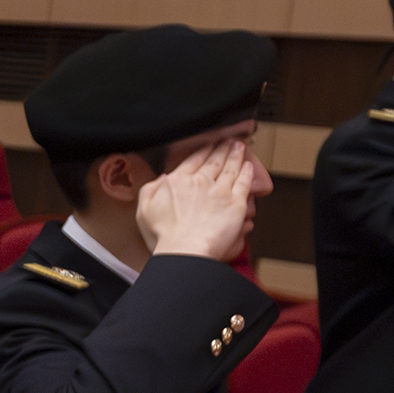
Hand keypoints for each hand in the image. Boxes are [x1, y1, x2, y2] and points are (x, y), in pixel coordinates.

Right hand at [137, 139, 255, 263]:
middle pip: (215, 160)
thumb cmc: (164, 236)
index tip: (209, 144)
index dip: (204, 150)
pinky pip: (244, 183)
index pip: (194, 159)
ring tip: (240, 147)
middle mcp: (201, 181)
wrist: (185, 251)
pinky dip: (247, 172)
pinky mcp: (235, 203)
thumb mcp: (145, 209)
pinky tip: (249, 166)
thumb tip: (163, 178)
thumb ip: (151, 189)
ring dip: (236, 155)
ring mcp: (220, 190)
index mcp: (178, 181)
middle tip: (228, 141)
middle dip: (222, 148)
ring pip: (231, 167)